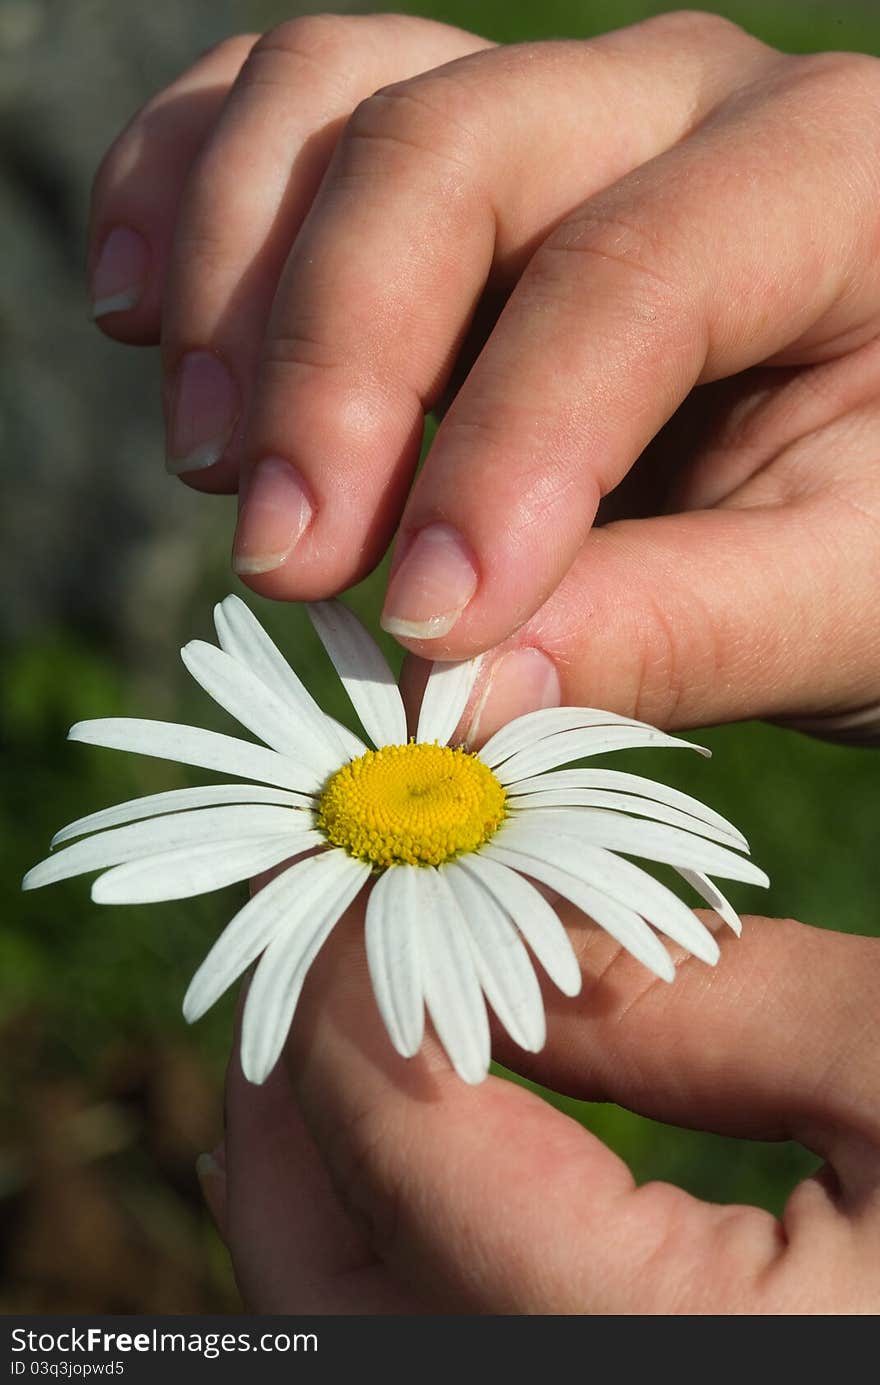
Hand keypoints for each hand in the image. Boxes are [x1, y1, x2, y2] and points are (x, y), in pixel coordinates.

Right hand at [90, 11, 879, 738]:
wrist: (877, 452)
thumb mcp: (846, 596)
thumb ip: (684, 634)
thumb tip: (463, 693)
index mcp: (832, 179)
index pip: (625, 281)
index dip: (501, 455)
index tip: (424, 628)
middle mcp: (678, 98)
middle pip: (446, 152)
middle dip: (334, 365)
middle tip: (286, 560)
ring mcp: (552, 103)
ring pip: (336, 94)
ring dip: (237, 277)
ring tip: (216, 466)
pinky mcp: (456, 153)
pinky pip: (287, 108)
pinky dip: (192, 194)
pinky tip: (149, 314)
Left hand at [200, 901, 879, 1313]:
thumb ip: (695, 1003)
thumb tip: (510, 928)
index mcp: (680, 1364)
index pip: (422, 1170)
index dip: (355, 999)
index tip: (351, 869)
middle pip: (339, 1297)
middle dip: (292, 1111)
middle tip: (303, 948)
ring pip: (366, 1330)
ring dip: (323, 1179)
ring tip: (339, 1031)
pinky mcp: (628, 1381)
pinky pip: (438, 1341)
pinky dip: (397, 1248)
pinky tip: (430, 1146)